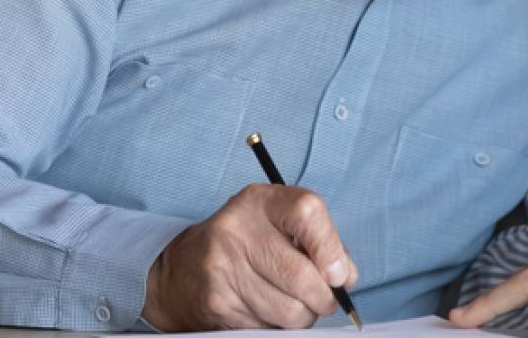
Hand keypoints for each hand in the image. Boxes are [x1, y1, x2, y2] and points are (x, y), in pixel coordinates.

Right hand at [141, 183, 359, 330]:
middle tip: (325, 300)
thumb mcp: (280, 225)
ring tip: (295, 304)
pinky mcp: (217, 304)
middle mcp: (237, 230)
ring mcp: (222, 268)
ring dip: (304, 316)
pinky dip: (279, 325)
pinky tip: (267, 309)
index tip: (340, 274)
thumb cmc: (248, 243)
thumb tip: (346, 277)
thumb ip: (321, 243)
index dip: (332, 248)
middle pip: (302, 275)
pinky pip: (268, 326)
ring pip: (289, 310)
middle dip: (325, 297)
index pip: (307, 213)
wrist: (182, 269)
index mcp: (260, 201)